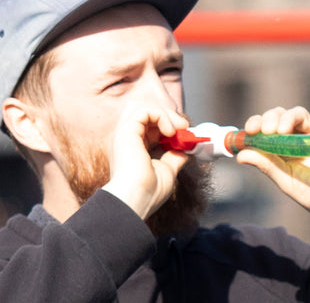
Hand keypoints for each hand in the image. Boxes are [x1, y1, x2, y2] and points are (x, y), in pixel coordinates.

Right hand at [101, 101, 190, 221]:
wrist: (135, 202)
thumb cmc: (147, 193)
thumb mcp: (167, 171)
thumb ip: (174, 157)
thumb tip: (185, 149)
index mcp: (132, 148)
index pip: (150, 126)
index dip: (168, 124)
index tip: (184, 134)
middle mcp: (126, 139)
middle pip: (146, 112)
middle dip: (167, 115)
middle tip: (183, 126)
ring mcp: (124, 134)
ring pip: (144, 107)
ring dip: (165, 113)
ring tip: (177, 129)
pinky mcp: (126, 130)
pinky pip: (145, 110)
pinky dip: (160, 115)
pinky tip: (169, 131)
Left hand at [235, 106, 309, 258]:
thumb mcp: (288, 182)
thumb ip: (267, 166)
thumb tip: (240, 155)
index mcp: (282, 155)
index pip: (264, 134)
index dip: (254, 128)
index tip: (248, 131)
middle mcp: (295, 142)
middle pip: (276, 119)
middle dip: (267, 118)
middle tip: (263, 129)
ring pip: (293, 114)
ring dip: (281, 117)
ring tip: (277, 131)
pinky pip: (307, 119)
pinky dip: (295, 119)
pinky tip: (292, 133)